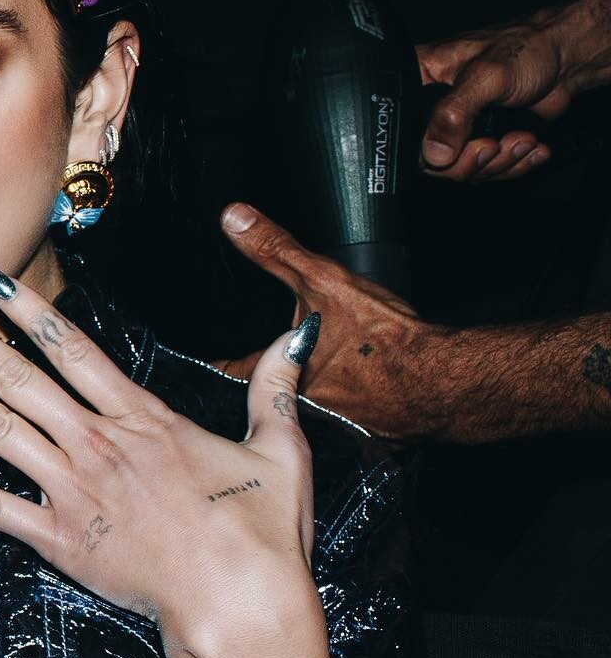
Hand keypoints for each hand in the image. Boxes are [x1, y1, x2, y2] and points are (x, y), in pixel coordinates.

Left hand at [0, 271, 321, 654]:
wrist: (240, 606)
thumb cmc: (259, 536)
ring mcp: (73, 489)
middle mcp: (99, 444)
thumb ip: (275, 390)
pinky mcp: (59, 538)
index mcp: (144, 419)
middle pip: (18, 376)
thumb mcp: (280, 451)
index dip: (28, 310)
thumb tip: (296, 338)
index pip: (74, 349)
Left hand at [213, 202, 449, 440]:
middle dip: (273, 378)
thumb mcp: (322, 280)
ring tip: (328, 375)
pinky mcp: (367, 439)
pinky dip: (352, 407)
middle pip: (272, 394)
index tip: (214, 362)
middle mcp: (301, 409)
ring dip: (315, 394)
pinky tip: (365, 391)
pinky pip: (348, 423)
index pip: (234, 373)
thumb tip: (235, 219)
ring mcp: (333, 428)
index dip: (223, 365)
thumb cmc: (384, 337)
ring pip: (310, 411)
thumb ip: (275, 250)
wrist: (442, 379)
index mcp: (281, 374)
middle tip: (271, 364)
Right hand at [416, 0, 610, 181]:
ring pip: (462, 170)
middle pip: (432, 162)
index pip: (404, 132)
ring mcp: (458, 128)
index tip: (460, 147)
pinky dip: (513, 164)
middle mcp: (432, 108)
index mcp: (419, 82)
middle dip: (472, 161)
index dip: (429, 152)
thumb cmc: (525, 49)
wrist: (565, 58)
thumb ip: (453, 114)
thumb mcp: (485, 77)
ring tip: (523, 139)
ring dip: (499, 162)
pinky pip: (487, 170)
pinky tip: (529, 146)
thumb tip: (434, 154)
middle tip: (495, 145)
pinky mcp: (482, 141)